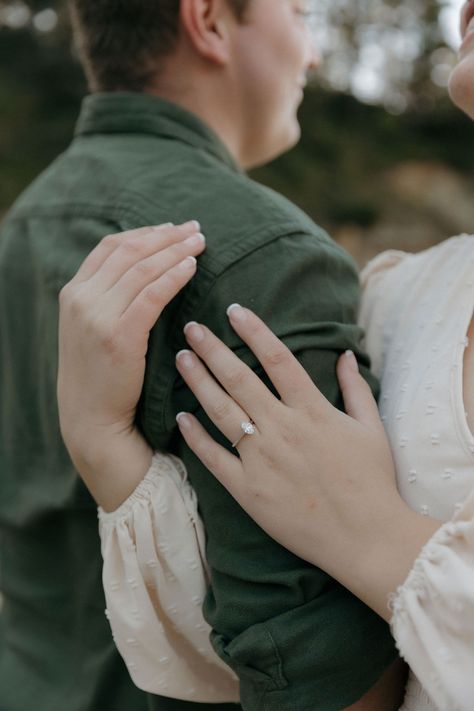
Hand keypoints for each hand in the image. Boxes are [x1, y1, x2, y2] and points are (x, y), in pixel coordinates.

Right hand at [58, 221, 204, 509]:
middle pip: (129, 251)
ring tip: (200, 242)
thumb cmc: (100, 375)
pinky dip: (173, 276)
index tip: (172, 228)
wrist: (91, 418)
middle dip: (166, 236)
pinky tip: (192, 268)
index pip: (110, 247)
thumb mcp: (93, 329)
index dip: (145, 233)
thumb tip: (145, 271)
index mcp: (73, 292)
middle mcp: (81, 298)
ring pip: (142, 269)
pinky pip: (152, 294)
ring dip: (175, 251)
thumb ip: (109, 298)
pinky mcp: (118, 335)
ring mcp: (96, 316)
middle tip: (196, 228)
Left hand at [175, 305, 439, 618]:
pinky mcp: (248, 490)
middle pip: (239, 379)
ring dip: (198, 382)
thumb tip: (344, 354)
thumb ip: (355, 388)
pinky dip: (196, 437)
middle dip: (213, 349)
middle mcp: (281, 428)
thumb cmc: (372, 482)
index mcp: (312, 410)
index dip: (254, 330)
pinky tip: (181, 417)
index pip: (277, 358)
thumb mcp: (371, 428)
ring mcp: (261, 459)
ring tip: (181, 358)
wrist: (365, 537)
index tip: (233, 309)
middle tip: (192, 327)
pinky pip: (214, 458)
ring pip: (221, 412)